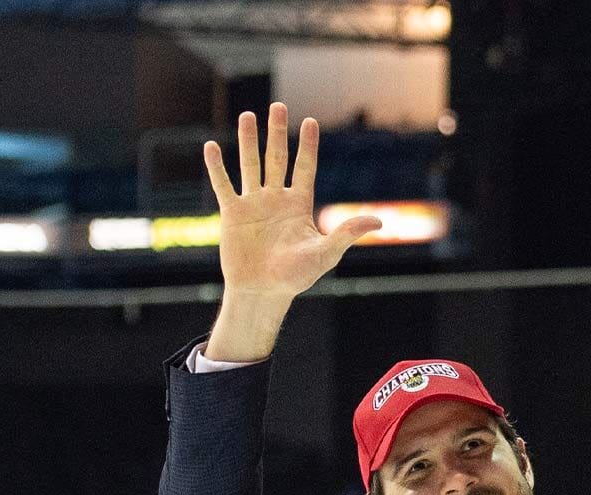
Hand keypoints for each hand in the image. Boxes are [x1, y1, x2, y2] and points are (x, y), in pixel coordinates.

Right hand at [203, 102, 379, 299]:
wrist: (264, 292)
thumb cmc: (297, 276)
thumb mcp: (326, 253)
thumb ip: (348, 233)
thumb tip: (379, 221)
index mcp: (299, 205)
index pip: (305, 168)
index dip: (308, 145)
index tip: (310, 121)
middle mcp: (276, 199)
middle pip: (277, 159)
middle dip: (277, 133)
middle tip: (279, 106)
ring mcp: (253, 204)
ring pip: (250, 165)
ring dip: (248, 141)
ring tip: (248, 116)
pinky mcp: (232, 214)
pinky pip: (224, 185)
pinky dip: (217, 167)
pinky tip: (211, 147)